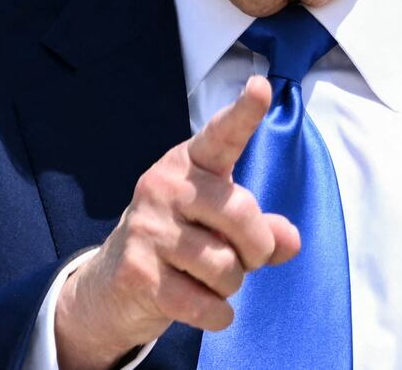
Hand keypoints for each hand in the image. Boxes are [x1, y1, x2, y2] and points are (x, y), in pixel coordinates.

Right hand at [55, 76, 299, 368]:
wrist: (111, 287)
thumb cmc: (179, 244)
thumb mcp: (219, 227)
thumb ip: (261, 229)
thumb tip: (289, 240)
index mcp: (188, 164)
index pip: (221, 135)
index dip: (243, 113)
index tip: (261, 87)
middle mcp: (164, 186)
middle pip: (241, 214)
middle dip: (257, 249)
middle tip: (246, 260)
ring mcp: (147, 228)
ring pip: (226, 266)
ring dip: (231, 285)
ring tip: (210, 280)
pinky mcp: (138, 272)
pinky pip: (205, 304)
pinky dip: (216, 314)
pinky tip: (205, 308)